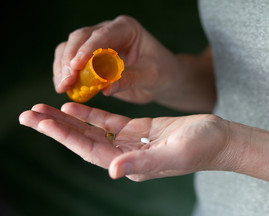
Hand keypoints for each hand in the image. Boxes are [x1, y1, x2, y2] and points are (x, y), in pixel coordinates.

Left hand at [19, 103, 232, 180]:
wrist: (220, 139)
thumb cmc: (204, 147)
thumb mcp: (176, 154)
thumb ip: (144, 163)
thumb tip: (114, 171)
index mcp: (133, 166)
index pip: (91, 151)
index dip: (66, 137)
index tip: (43, 122)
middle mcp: (127, 157)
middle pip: (85, 141)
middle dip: (57, 128)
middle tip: (29, 115)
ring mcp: (132, 143)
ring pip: (93, 131)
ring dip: (68, 121)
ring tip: (43, 110)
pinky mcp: (139, 130)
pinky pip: (109, 122)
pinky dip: (91, 114)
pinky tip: (74, 106)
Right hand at [53, 16, 181, 103]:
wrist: (162, 80)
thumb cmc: (161, 72)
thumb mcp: (150, 75)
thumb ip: (130, 78)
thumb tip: (105, 89)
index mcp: (126, 29)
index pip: (102, 35)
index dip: (86, 50)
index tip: (76, 66)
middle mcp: (108, 32)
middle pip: (79, 38)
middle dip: (69, 60)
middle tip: (66, 81)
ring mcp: (96, 45)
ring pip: (69, 49)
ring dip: (62, 68)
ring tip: (62, 87)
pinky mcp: (90, 60)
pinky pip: (71, 64)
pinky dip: (65, 75)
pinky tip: (65, 89)